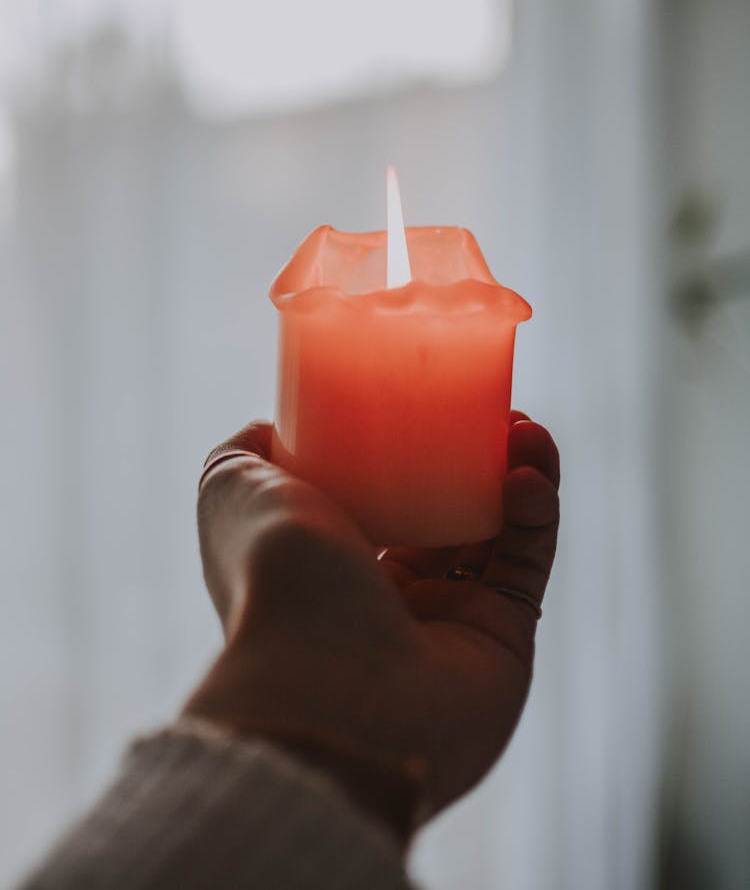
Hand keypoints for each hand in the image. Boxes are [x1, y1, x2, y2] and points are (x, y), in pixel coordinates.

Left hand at [184, 412, 558, 839]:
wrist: (329, 686)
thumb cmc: (276, 579)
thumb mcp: (233, 490)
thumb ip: (242, 453)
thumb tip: (270, 426)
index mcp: (331, 562)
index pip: (383, 495)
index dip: (416, 446)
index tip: (437, 400)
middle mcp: (388, 595)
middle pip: (449, 508)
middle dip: (479, 455)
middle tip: (500, 412)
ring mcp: (448, 621)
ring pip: (498, 531)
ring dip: (519, 470)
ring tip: (525, 430)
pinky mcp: (503, 640)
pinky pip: (527, 562)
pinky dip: (537, 512)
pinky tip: (528, 474)